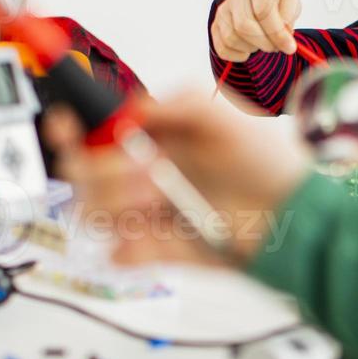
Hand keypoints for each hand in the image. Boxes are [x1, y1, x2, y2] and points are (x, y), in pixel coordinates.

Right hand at [43, 94, 311, 265]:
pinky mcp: (159, 250)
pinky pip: (123, 253)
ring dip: (119, 203)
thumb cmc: (263, 161)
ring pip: (96, 214)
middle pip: (83, 176)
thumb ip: (173, 105)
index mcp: (150, 142)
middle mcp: (141, 178)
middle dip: (107, 170)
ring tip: (161, 196)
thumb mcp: (220, 116)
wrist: (291, 213)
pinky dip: (129, 247)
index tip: (66, 126)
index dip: (69, 130)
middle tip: (149, 169)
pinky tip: (151, 236)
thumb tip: (130, 111)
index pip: (91, 136)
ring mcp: (147, 215)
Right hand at [210, 0, 301, 61]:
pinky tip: (249, 48)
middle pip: (244, 26)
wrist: (256, 3)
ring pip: (232, 38)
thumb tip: (284, 33)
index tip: (289, 47)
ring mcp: (223, 11)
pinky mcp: (215, 26)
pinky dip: (239, 55)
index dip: (277, 33)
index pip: (263, 11)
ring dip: (252, 48)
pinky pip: (222, 48)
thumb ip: (289, 16)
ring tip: (262, 43)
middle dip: (264, 43)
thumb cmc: (276, 3)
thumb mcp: (290, 4)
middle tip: (275, 48)